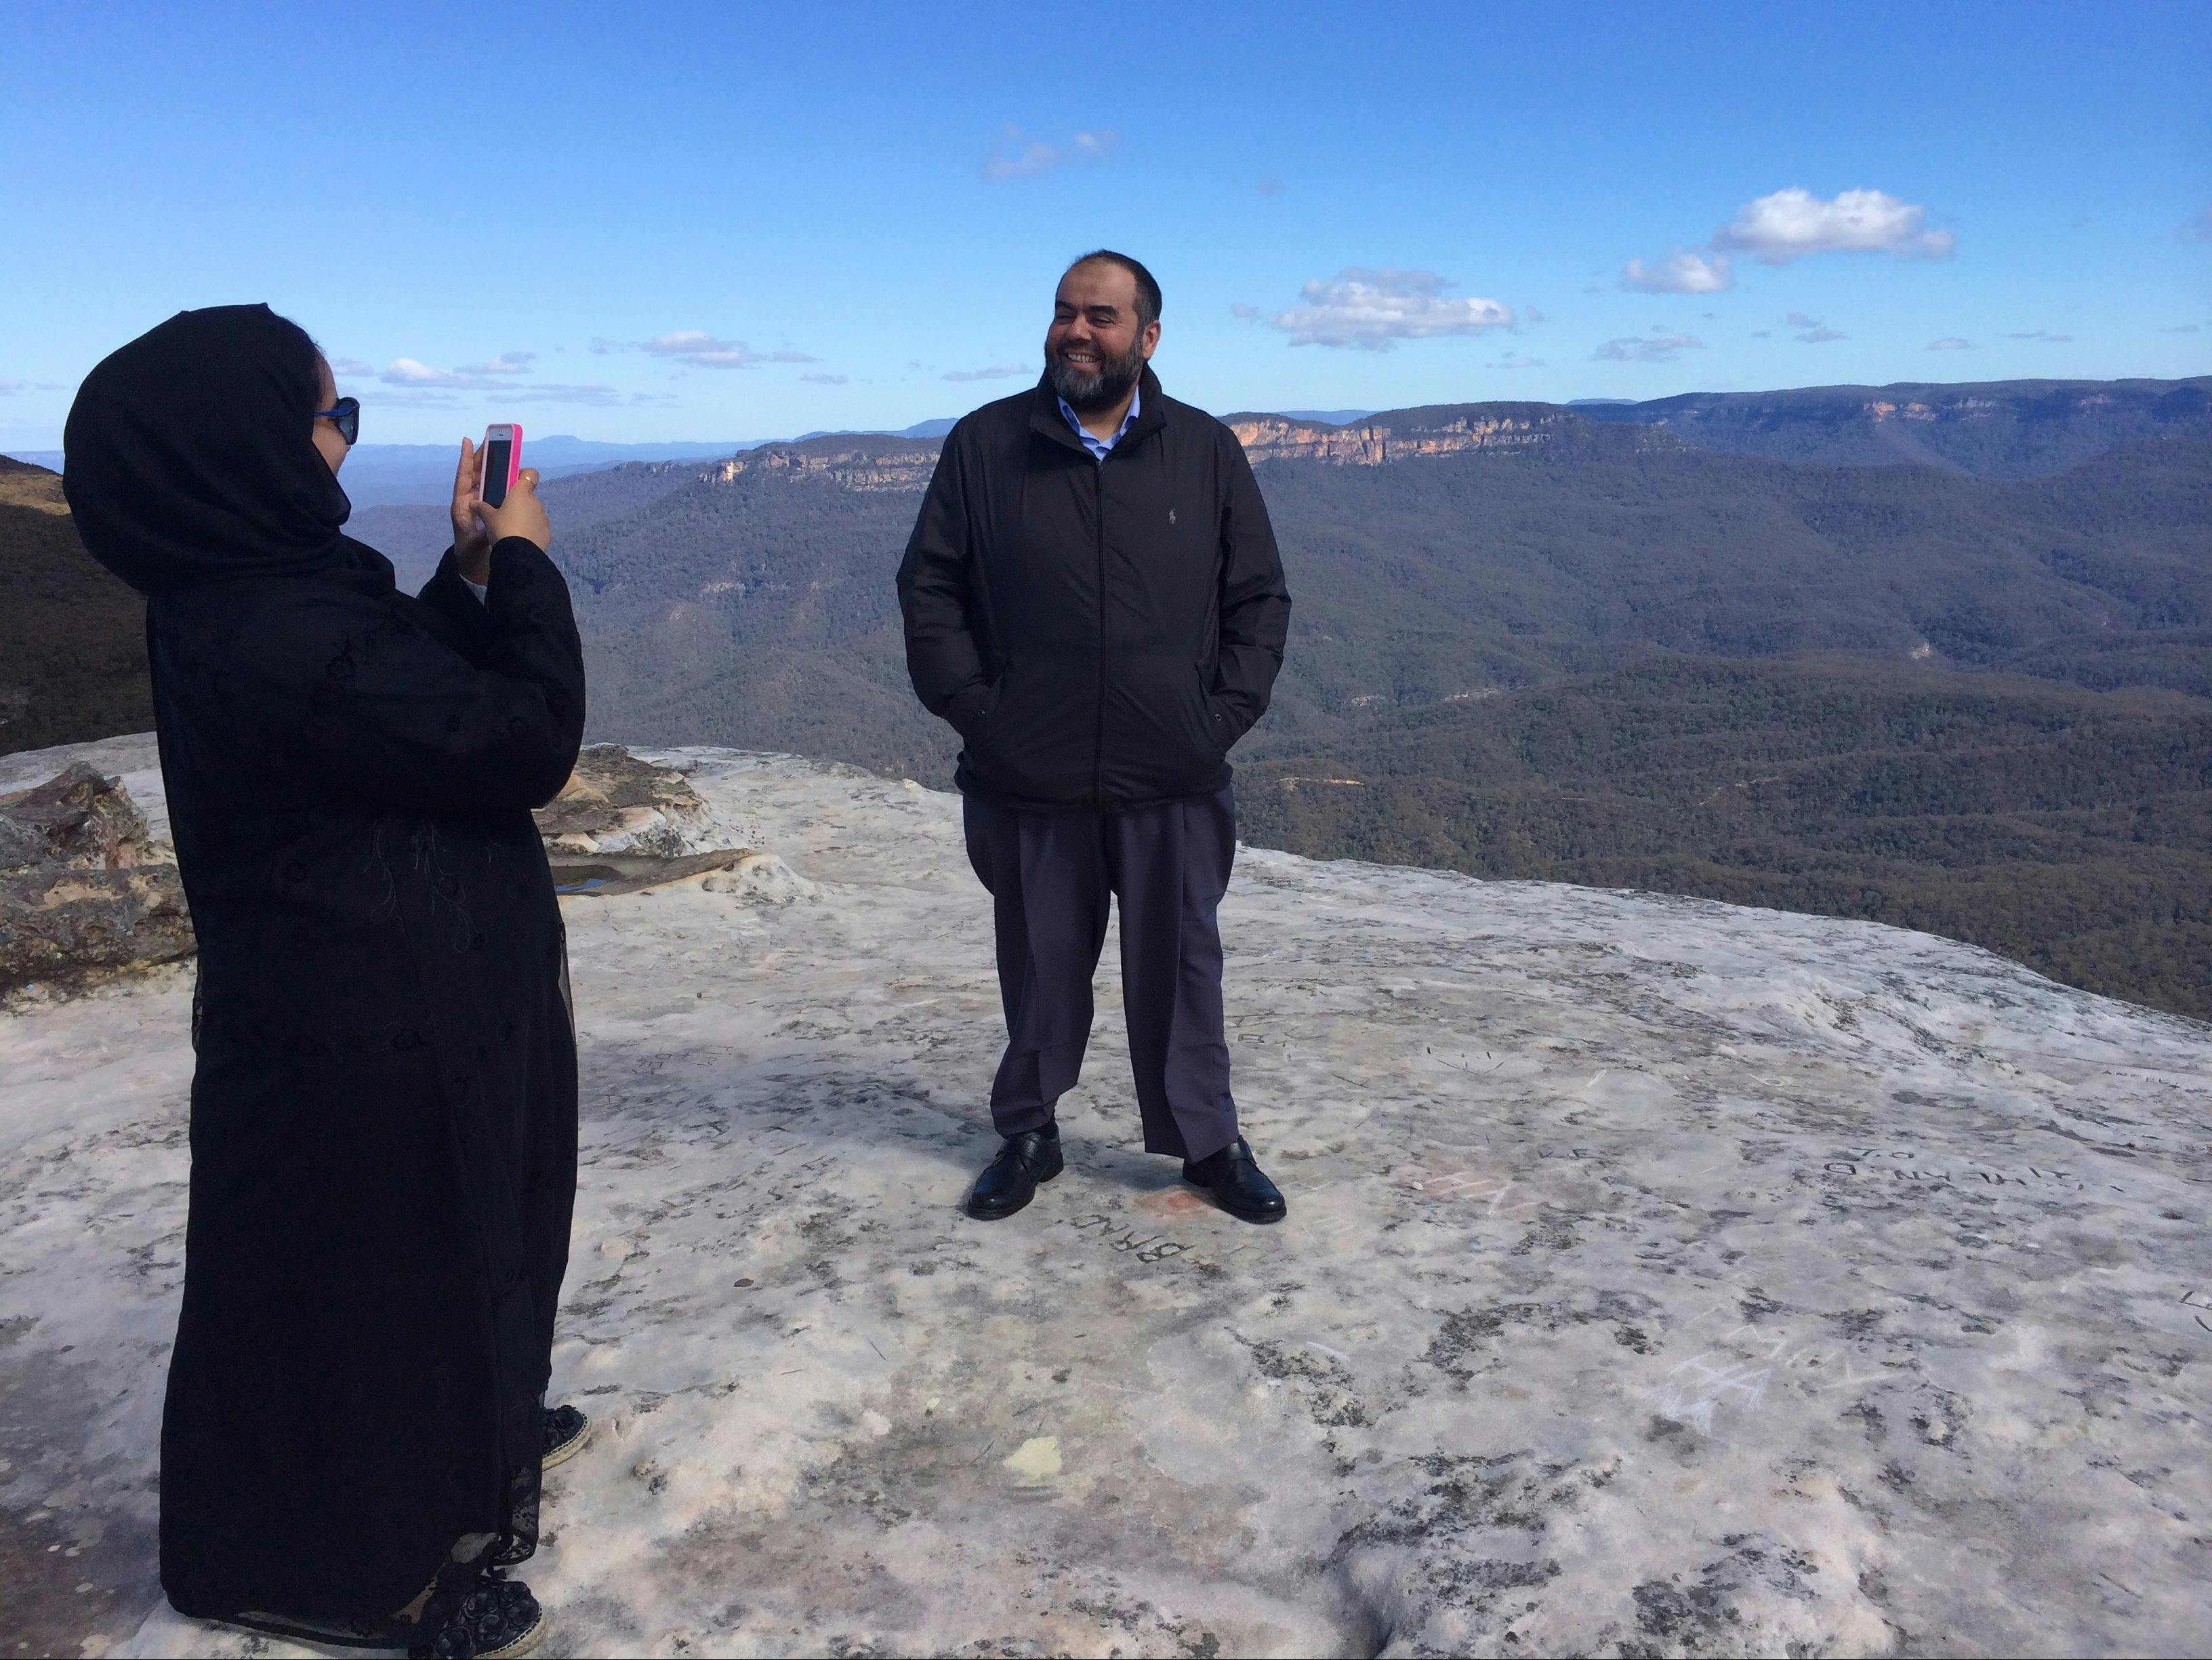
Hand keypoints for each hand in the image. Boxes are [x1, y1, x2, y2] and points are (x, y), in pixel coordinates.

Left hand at [450, 438, 490, 582]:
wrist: (472, 568)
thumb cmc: (470, 556)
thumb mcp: (475, 546)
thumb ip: (483, 534)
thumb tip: (494, 522)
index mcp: (462, 507)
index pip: (463, 478)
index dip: (466, 460)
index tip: (467, 441)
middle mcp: (468, 502)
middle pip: (474, 475)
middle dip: (481, 458)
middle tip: (491, 442)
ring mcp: (477, 506)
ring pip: (483, 481)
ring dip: (491, 467)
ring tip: (501, 453)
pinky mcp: (486, 511)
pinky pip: (492, 492)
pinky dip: (499, 482)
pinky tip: (509, 476)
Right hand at [473, 466, 550, 555]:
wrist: (518, 554)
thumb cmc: (502, 529)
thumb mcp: (488, 518)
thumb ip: (482, 507)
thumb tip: (473, 502)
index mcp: (522, 493)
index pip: (530, 473)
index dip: (523, 475)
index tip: (513, 482)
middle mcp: (536, 501)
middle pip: (529, 495)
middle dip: (519, 501)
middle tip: (506, 512)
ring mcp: (544, 517)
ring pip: (534, 511)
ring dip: (525, 516)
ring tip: (513, 528)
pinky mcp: (547, 531)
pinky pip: (538, 526)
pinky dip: (531, 529)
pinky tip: (522, 538)